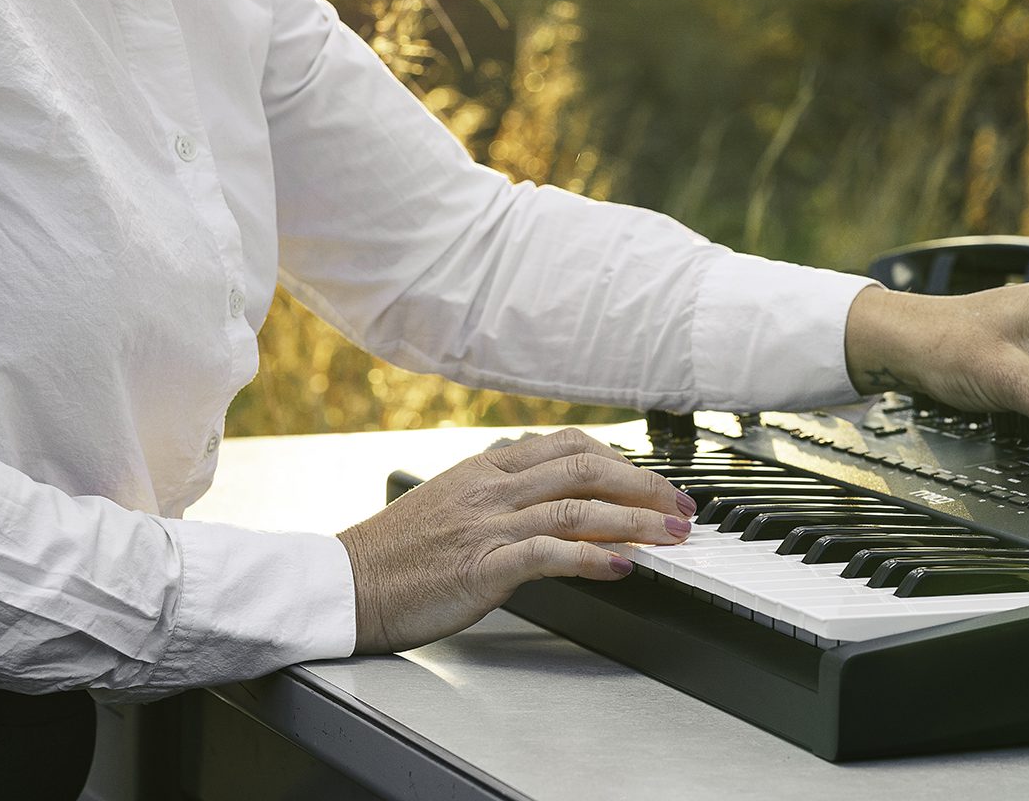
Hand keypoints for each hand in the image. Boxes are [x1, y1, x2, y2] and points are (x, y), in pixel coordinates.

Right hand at [336, 428, 695, 652]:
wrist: (346, 585)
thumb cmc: (400, 554)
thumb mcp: (457, 506)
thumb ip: (509, 497)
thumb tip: (572, 506)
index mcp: (486, 467)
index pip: (569, 444)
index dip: (622, 458)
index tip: (655, 480)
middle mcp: (491, 487)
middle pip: (585, 467)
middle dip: (644, 485)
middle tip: (682, 507)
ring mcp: (487, 524)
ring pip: (576, 505)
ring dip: (635, 520)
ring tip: (672, 536)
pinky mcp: (482, 566)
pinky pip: (549, 553)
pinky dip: (594, 556)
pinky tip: (624, 565)